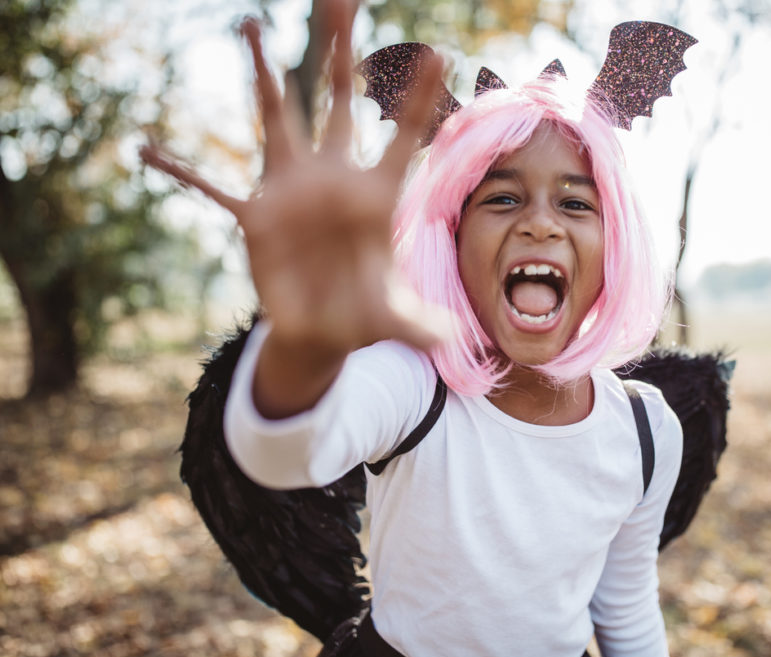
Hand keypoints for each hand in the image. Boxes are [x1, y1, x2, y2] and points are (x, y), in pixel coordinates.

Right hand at [140, 0, 449, 359]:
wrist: (327, 328)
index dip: (417, 102)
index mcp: (376, 198)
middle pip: (336, 103)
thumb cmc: (367, 313)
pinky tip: (147, 148)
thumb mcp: (398, 321)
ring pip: (276, 118)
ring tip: (250, 22)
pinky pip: (211, 188)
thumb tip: (450, 339)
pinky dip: (180, 170)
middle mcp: (332, 180)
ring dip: (263, 72)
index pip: (401, 141)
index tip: (438, 54)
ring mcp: (291, 192)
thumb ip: (422, 326)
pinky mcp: (255, 217)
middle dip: (336, 52)